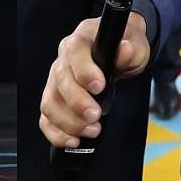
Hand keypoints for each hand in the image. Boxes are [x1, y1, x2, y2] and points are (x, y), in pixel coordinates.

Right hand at [37, 13, 149, 148]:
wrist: (122, 51)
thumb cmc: (125, 46)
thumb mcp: (134, 43)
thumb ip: (130, 48)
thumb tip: (125, 49)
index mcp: (81, 40)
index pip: (75, 52)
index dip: (84, 71)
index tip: (99, 87)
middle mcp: (63, 59)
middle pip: (60, 81)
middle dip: (77, 103)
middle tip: (96, 116)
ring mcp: (55, 81)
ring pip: (50, 103)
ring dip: (69, 121)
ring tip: (93, 130)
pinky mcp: (55, 100)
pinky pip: (46, 119)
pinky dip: (57, 133)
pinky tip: (74, 140)